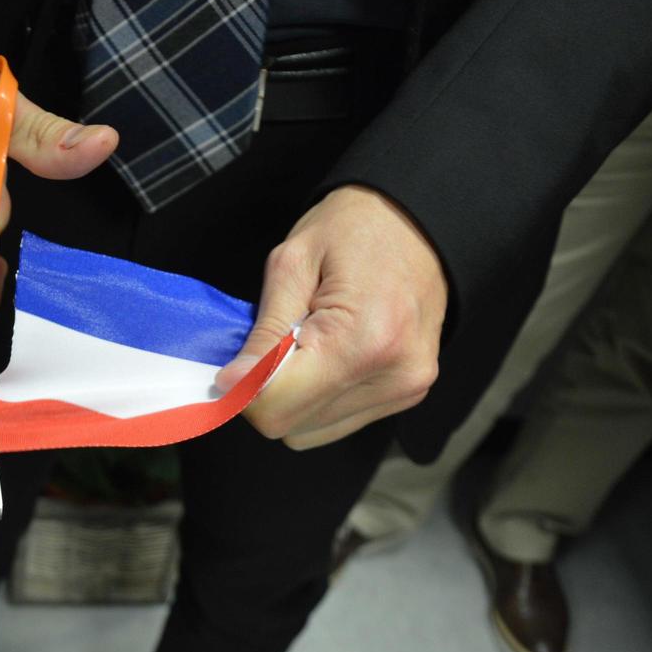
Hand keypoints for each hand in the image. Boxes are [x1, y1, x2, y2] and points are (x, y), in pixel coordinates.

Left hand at [215, 185, 447, 448]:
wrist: (420, 220)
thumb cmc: (353, 229)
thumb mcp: (291, 264)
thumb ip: (263, 333)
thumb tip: (232, 384)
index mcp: (363, 341)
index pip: (277, 407)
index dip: (243, 389)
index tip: (234, 364)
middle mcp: (393, 376)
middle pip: (291, 426)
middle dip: (265, 392)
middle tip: (272, 344)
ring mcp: (405, 390)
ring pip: (310, 431)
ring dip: (292, 397)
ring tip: (306, 345)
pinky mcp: (409, 393)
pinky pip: (336, 421)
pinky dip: (317, 397)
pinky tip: (327, 356)